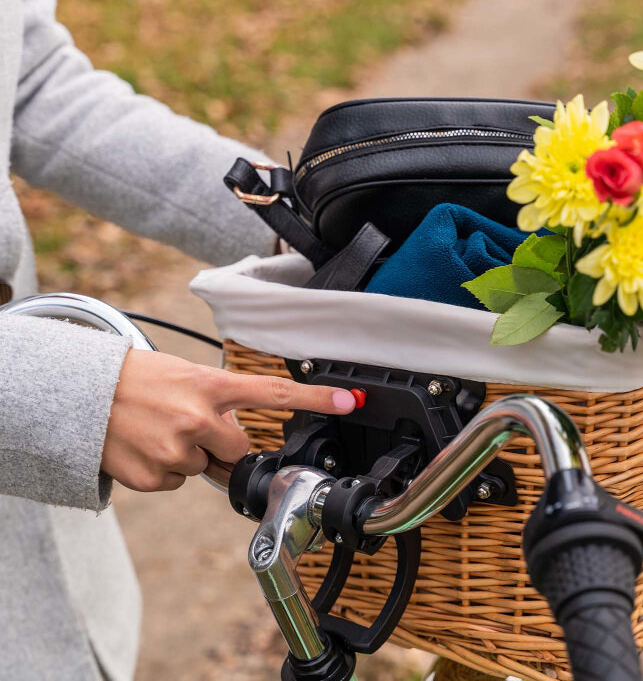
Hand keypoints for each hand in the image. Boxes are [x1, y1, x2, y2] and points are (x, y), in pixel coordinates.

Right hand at [102, 349, 355, 491]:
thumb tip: (238, 440)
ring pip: (203, 467)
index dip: (316, 397)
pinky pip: (175, 482)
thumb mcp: (183, 375)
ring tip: (154, 429)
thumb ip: (217, 403)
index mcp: (210, 386)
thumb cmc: (135, 379)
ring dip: (186, 454)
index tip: (351, 401)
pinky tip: (141, 446)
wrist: (76, 393)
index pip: (275, 391)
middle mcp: (198, 418)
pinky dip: (162, 470)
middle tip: (184, 421)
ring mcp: (175, 449)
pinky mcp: (152, 475)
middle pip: (239, 447)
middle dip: (220, 441)